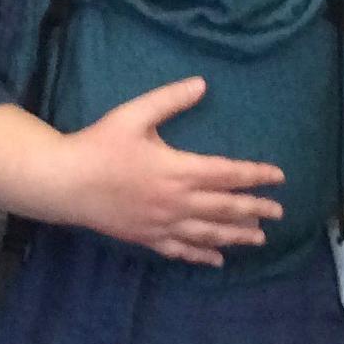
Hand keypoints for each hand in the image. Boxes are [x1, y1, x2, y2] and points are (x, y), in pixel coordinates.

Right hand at [0, 78, 282, 265]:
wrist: (63, 183)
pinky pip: (181, 250)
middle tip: (279, 213)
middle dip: (255, 210)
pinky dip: (202, 255)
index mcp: (177, 170)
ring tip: (260, 238)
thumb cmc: (98, 145)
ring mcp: (162, 224)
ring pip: (208, 233)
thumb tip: (202, 83)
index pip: (227, 174)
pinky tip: (218, 260)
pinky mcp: (146, 238)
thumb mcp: (134, 115)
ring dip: (237, 235)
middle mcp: (176, 202)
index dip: (255, 176)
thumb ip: (170, 99)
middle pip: (225, 208)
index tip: (278, 176)